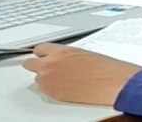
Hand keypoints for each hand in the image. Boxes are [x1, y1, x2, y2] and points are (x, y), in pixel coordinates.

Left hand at [22, 43, 141, 104]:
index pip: (39, 49)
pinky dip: (51, 89)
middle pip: (30, 63)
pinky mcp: (53, 94)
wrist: (111, 84)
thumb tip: (61, 59)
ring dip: (45, 78)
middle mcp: (51, 64)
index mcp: (61, 51)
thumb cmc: (103, 69)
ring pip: (37, 78)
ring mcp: (50, 80)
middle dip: (36, 65)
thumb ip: (66, 55)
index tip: (42, 55)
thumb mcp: (83, 53)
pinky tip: (64, 88)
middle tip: (43, 68)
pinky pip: (45, 90)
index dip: (42, 53)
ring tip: (60, 80)